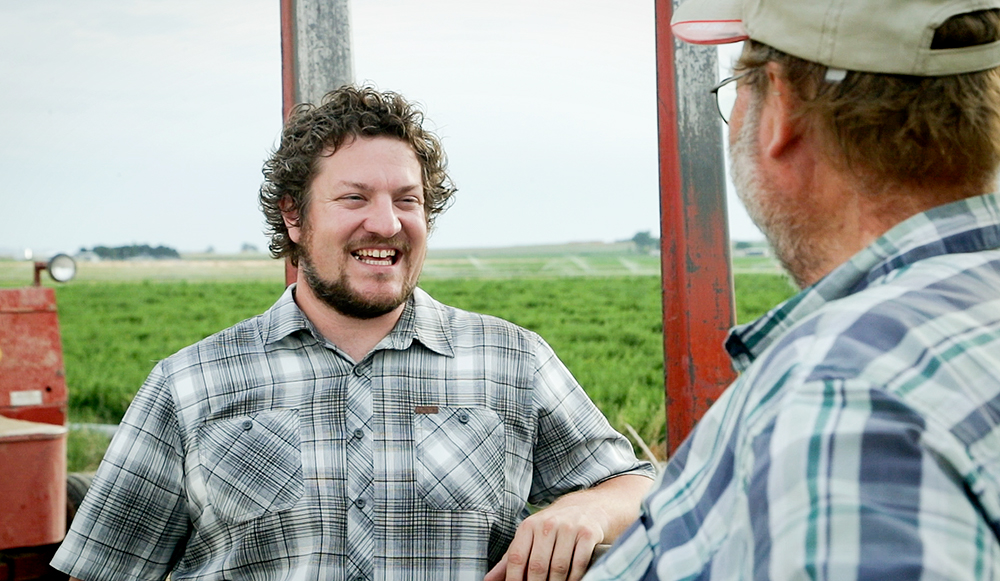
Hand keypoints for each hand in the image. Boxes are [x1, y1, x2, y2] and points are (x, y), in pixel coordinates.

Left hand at [483, 503, 606, 580]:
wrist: (587, 507)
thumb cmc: (553, 527)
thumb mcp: (529, 537)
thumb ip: (509, 560)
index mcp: (528, 526)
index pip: (516, 558)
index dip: (514, 579)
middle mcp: (547, 524)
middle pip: (537, 566)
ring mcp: (568, 528)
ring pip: (558, 567)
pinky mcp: (587, 534)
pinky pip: (578, 564)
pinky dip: (574, 578)